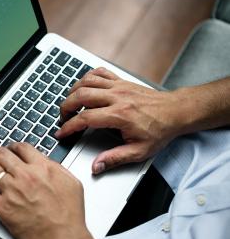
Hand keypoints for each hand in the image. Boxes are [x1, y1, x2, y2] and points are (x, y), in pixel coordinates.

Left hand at [0, 143, 85, 238]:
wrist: (63, 237)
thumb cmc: (69, 216)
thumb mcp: (71, 183)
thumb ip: (56, 168)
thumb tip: (46, 162)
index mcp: (42, 167)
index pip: (20, 147)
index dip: (11, 146)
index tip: (8, 150)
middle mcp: (25, 175)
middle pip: (0, 153)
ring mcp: (12, 191)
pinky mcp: (2, 208)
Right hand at [55, 67, 182, 173]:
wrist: (176, 111)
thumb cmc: (159, 130)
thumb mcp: (139, 151)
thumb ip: (115, 159)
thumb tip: (96, 166)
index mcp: (120, 115)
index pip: (85, 118)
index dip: (69, 127)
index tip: (61, 133)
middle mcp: (117, 97)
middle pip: (81, 95)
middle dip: (65, 107)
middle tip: (63, 118)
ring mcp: (118, 86)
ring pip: (86, 81)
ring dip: (73, 91)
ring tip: (70, 104)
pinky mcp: (121, 81)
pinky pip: (99, 73)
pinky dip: (87, 78)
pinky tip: (84, 87)